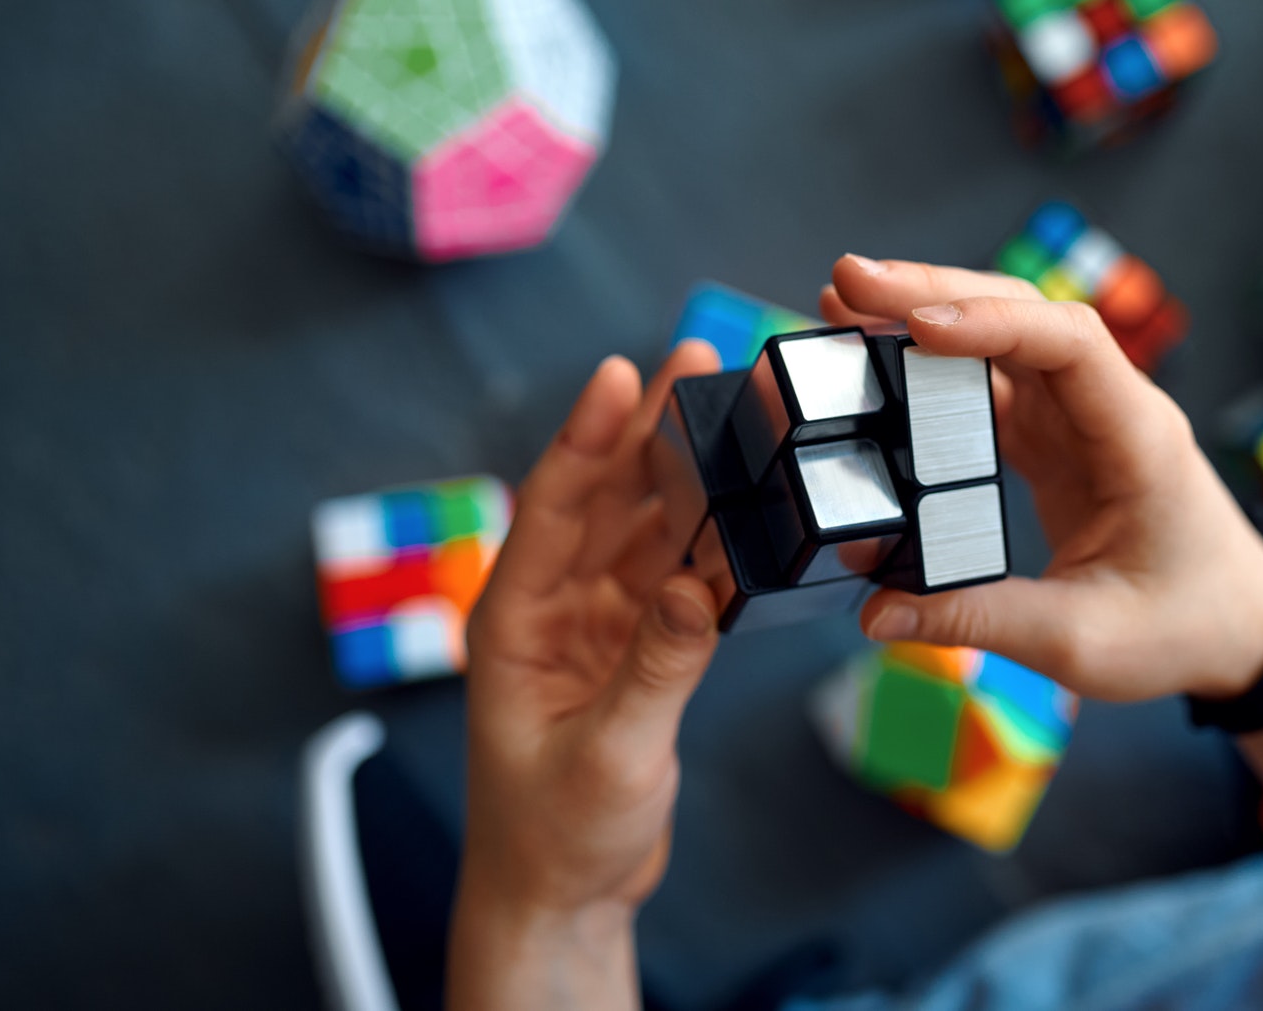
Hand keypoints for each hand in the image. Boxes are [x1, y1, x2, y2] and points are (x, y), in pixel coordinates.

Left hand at [448, 343, 720, 1010]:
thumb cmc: (553, 837)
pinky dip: (713, 544)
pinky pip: (679, 577)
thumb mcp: (606, 755)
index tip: (622, 372)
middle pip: (607, 498)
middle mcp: (552, 608)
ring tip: (736, 416)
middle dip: (652, 431)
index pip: (553, 506)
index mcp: (513, 621)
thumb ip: (655, 669)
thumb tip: (698, 588)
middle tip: (702, 362)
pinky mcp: (636, 649)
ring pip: (647, 529)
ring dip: (690, 476)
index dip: (589, 436)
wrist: (560, 900)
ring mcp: (596, 625)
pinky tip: (749, 505)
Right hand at [821, 255, 1262, 703]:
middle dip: (936, 291)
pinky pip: (990, 384)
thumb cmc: (1184, 628)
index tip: (916, 324)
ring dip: (927, 315)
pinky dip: (933, 368)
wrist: (1239, 631)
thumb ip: (980, 618)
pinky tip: (880, 361)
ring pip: (1001, 338)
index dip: (992, 322)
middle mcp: (1109, 408)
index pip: (1070, 344)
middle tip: (848, 281)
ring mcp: (1080, 418)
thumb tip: (877, 612)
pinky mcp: (1054, 438)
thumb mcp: (1084, 641)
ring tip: (843, 305)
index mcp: (1138, 438)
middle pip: (1024, 317)